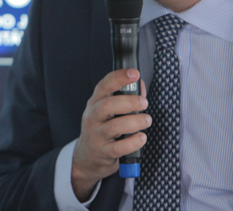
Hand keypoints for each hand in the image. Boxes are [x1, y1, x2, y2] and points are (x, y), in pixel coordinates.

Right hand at [71, 69, 149, 200]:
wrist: (86, 158)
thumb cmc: (102, 129)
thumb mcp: (108, 112)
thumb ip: (125, 97)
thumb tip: (140, 84)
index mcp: (95, 103)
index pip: (104, 86)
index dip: (119, 78)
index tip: (134, 73)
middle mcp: (93, 117)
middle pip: (107, 105)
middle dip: (129, 102)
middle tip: (144, 103)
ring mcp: (96, 135)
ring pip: (114, 126)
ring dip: (135, 122)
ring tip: (146, 120)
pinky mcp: (103, 152)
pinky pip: (119, 148)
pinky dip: (133, 142)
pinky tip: (141, 138)